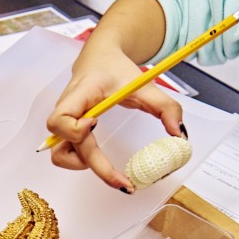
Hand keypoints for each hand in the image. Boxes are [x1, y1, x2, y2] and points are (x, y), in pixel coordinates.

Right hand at [46, 49, 183, 191]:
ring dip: (80, 165)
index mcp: (80, 95)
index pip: (59, 119)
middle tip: (124, 182)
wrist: (100, 57)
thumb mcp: (144, 84)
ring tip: (104, 165)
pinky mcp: (66, 129)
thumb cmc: (115, 69)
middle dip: (96, 167)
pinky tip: (98, 158)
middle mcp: (66, 110)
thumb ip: (165, 108)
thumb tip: (179, 135)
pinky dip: (80, 161)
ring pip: (58, 155)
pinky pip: (65, 152)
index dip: (74, 130)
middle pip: (63, 148)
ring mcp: (64, 122)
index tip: (95, 125)